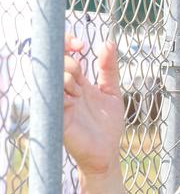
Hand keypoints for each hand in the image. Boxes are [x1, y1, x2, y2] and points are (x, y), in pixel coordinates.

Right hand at [63, 35, 124, 175]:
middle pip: (57, 64)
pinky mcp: (57, 118)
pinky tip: (72, 97)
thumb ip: (109, 68)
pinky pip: (52, 100)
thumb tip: (108, 42)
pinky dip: (61, 94)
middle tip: (79, 70)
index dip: (67, 44)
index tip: (80, 44)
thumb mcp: (112, 92)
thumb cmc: (108, 124)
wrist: (107, 151)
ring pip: (53, 80)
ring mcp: (61, 103)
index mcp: (79, 82)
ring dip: (66, 78)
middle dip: (69, 63)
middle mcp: (67, 90)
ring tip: (78, 89)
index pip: (65, 55)